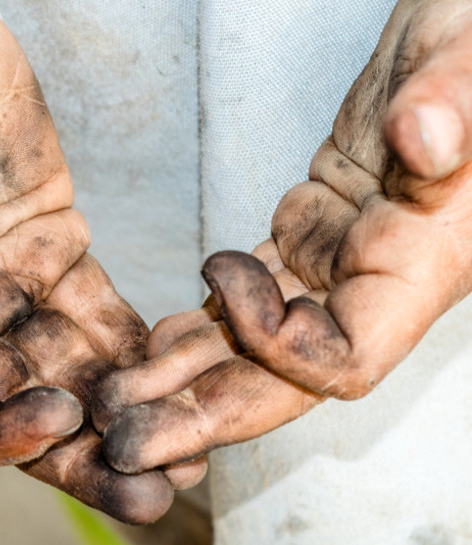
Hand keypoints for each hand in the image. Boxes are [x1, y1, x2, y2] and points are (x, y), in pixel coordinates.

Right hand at [0, 4, 201, 522]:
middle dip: (78, 455)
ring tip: (194, 443)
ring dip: (123, 417)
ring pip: (63, 376)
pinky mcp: (50, 252)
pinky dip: (141, 349)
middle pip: (8, 414)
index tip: (51, 421)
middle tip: (153, 486)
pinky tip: (196, 364)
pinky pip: (98, 317)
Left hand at [99, 0, 471, 472]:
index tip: (221, 278)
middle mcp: (378, 283)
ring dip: (184, 379)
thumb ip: (454, 100)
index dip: (278, 348)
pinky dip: (199, 324)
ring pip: (254, 347)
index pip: (345, 358)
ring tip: (106, 406)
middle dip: (202, 412)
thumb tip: (423, 141)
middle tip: (117, 443)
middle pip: (282, 379)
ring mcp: (340, 265)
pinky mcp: (310, 236)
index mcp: (422, 263)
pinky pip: (247, 298)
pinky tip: (143, 348)